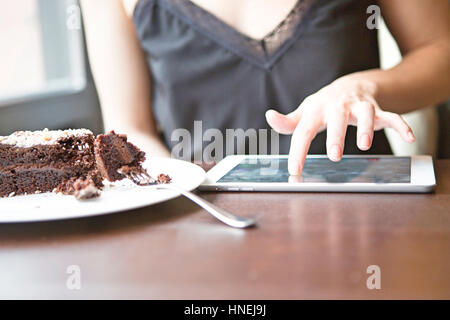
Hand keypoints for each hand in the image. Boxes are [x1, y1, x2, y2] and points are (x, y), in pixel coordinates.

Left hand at [265, 76, 415, 174]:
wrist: (349, 86)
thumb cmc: (322, 106)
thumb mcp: (304, 112)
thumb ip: (288, 122)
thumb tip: (270, 117)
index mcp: (316, 110)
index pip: (304, 131)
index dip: (298, 150)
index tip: (295, 169)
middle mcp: (338, 106)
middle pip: (337, 119)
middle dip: (336, 136)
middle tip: (334, 156)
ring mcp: (359, 107)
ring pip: (366, 114)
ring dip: (367, 128)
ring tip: (365, 146)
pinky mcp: (378, 110)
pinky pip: (392, 115)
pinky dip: (402, 124)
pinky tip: (410, 136)